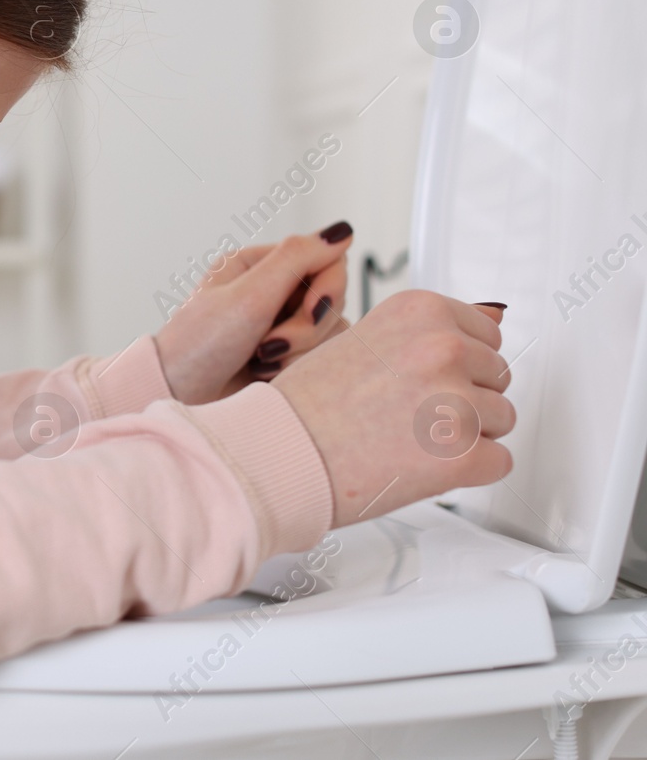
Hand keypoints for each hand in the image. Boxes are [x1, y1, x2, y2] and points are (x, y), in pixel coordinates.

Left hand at [153, 222, 353, 403]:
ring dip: (298, 351)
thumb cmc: (200, 346)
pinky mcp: (285, 355)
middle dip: (307, 327)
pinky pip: (319, 355)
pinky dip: (296, 367)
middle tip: (268, 345)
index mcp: (257, 265)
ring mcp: (279, 323)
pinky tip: (265, 374)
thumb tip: (342, 229)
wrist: (177, 398)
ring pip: (329, 330)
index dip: (328, 287)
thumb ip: (296, 259)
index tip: (309, 312)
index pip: (326, 259)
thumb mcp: (248, 296)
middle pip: (330, 297)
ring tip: (259, 362)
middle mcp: (271, 290)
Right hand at [271, 291, 513, 527]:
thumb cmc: (308, 404)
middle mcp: (443, 347)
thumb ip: (429, 331)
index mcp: (420, 310)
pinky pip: (500, 462)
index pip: (486, 333)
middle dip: (463, 397)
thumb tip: (497, 315)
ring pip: (502, 420)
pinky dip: (468, 471)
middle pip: (497, 376)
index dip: (454, 363)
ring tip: (408, 437)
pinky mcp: (461, 456)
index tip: (420, 378)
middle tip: (406, 412)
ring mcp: (456, 402)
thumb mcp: (367, 340)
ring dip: (466, 434)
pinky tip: (421, 464)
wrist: (278, 454)